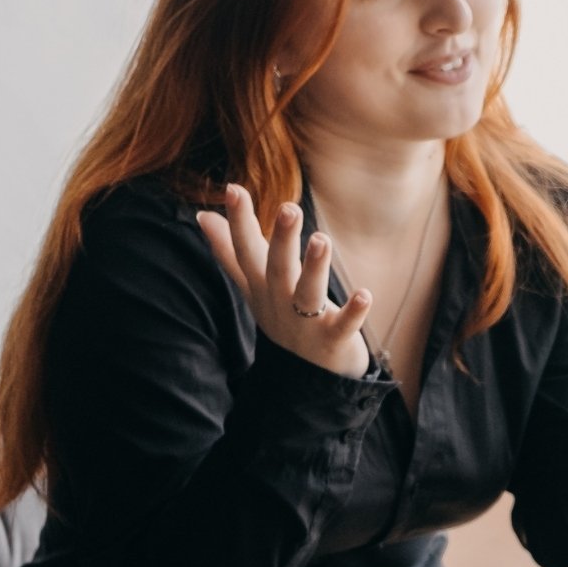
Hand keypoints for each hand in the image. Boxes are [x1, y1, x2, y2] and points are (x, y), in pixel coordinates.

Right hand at [196, 184, 372, 378]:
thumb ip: (231, 252)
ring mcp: (305, 323)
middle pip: (277, 267)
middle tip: (289, 207)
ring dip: (314, 267)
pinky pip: (343, 326)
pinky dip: (353, 312)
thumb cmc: (282, 318)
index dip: (238, 221)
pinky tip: (365, 295)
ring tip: (321, 239)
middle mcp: (279, 301)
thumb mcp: (253, 285)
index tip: (233, 188)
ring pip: (307, 293)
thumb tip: (202, 216)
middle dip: (280, 238)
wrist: (304, 378)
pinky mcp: (332, 340)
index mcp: (261, 285)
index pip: (245, 250)